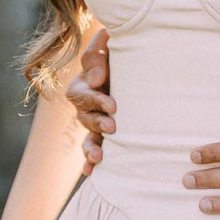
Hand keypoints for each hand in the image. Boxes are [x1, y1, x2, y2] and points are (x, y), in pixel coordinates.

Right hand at [64, 28, 115, 174]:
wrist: (139, 68)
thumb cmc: (122, 54)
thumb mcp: (109, 47)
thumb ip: (98, 54)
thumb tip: (96, 78)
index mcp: (84, 82)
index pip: (81, 93)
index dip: (95, 100)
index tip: (113, 106)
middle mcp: (86, 104)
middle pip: (83, 115)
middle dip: (97, 122)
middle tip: (113, 126)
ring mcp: (94, 120)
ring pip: (87, 135)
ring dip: (91, 146)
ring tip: (100, 155)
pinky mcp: (103, 134)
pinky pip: (92, 149)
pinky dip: (89, 161)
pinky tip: (91, 172)